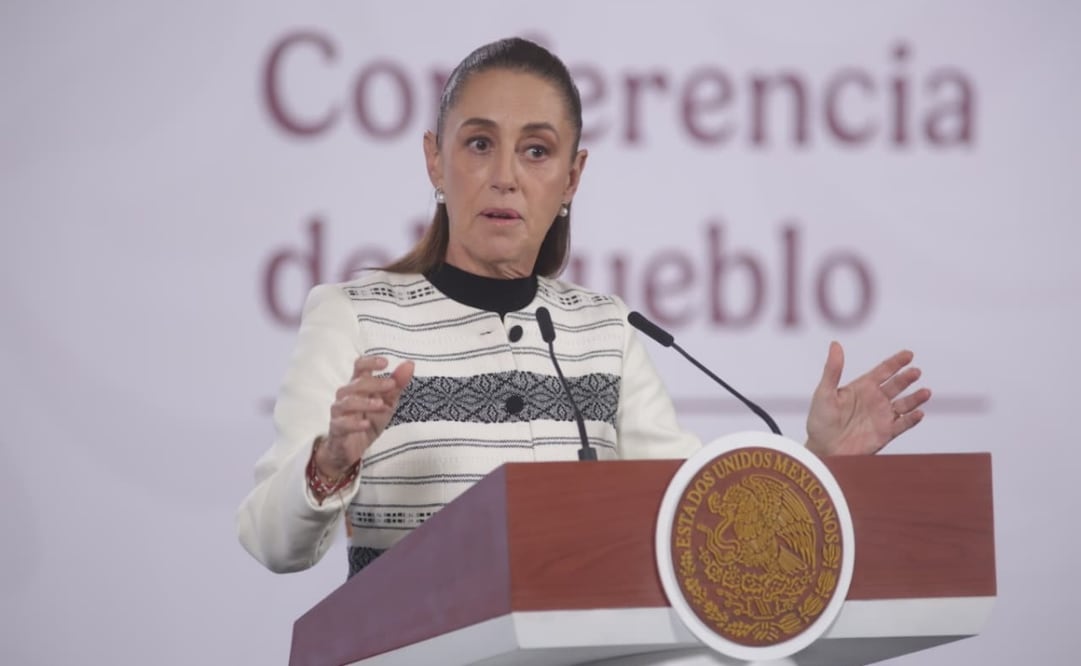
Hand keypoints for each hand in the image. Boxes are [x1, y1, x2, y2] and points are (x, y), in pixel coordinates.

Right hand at [315, 356, 414, 478]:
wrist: (352, 448)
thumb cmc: (368, 420)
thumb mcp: (387, 403)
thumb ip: (397, 385)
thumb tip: (410, 364)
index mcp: (359, 385)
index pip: (359, 367)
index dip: (370, 362)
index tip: (385, 362)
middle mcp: (346, 395)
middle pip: (356, 383)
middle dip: (374, 383)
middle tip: (391, 385)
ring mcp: (340, 412)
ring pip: (347, 402)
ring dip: (364, 402)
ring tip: (380, 405)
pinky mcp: (337, 429)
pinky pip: (342, 423)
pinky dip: (354, 423)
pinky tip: (365, 424)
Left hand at [805, 342, 930, 456]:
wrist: (822, 449)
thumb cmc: (820, 420)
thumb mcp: (824, 392)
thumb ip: (833, 369)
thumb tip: (835, 344)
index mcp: (862, 387)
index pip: (883, 370)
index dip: (896, 362)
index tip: (908, 354)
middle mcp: (875, 399)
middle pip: (896, 385)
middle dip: (907, 378)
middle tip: (915, 371)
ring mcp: (882, 416)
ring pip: (904, 404)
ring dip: (915, 398)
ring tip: (925, 392)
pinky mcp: (885, 433)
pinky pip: (903, 424)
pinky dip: (912, 419)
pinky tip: (918, 413)